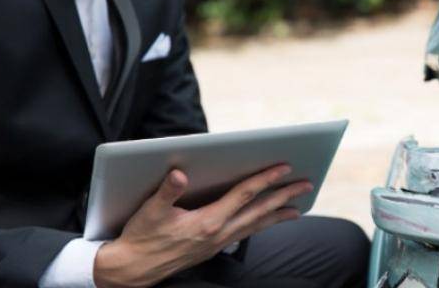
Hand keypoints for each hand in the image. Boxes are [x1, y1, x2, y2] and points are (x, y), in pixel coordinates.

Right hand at [93, 165, 312, 287]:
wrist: (132, 270)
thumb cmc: (140, 238)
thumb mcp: (150, 212)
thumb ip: (167, 192)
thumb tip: (179, 173)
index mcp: (207, 222)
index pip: (244, 195)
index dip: (265, 179)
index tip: (284, 168)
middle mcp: (218, 234)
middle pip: (259, 211)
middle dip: (284, 197)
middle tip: (306, 185)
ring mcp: (218, 243)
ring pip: (255, 225)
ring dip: (278, 214)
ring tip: (297, 207)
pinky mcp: (213, 248)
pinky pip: (245, 234)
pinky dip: (261, 225)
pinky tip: (266, 221)